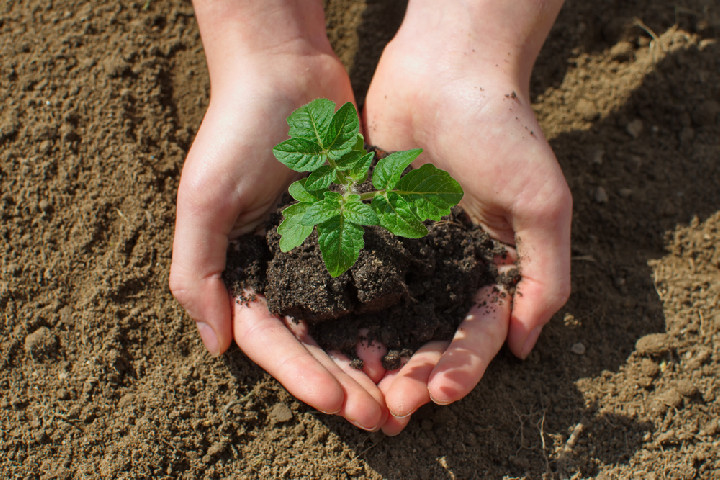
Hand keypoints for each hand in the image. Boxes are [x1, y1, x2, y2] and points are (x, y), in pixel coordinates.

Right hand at [170, 0, 386, 430]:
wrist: (286, 72)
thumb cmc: (234, 131)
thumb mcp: (202, 199)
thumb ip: (195, 271)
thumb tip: (214, 345)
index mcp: (242, 270)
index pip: (272, 338)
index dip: (302, 375)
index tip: (338, 403)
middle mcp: (281, 269)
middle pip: (315, 340)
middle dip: (345, 381)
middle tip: (382, 418)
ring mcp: (321, 252)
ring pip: (350, 319)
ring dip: (374, 358)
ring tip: (406, 394)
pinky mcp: (357, 230)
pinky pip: (377, 279)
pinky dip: (393, 311)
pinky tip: (419, 338)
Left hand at [362, 0, 570, 433]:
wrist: (445, 68)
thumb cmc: (502, 131)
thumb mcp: (542, 203)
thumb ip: (544, 276)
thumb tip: (523, 345)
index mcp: (494, 263)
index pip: (479, 330)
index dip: (462, 365)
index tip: (438, 392)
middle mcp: (450, 262)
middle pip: (430, 331)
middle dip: (414, 370)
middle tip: (391, 405)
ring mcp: (409, 246)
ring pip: (391, 313)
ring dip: (378, 351)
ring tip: (360, 385)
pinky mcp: (371, 224)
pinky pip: (359, 275)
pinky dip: (348, 308)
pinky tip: (329, 336)